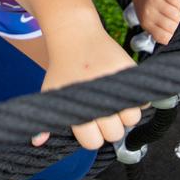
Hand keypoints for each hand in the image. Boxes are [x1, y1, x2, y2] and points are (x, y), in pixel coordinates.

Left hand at [33, 28, 141, 150]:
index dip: (91, 134)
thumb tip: (36, 143)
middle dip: (108, 126)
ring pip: (132, 119)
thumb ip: (46, 122)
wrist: (76, 37)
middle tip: (100, 109)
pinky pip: (143, 100)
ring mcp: (117, 86)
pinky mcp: (131, 73)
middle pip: (115, 134)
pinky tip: (122, 91)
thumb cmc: (63, 69)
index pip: (93, 142)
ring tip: (112, 100)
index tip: (87, 121)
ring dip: (125, 114)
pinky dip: (137, 100)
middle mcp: (99, 100)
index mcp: (78, 109)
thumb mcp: (50, 94)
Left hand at [133, 0, 179, 45]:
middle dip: (176, 25)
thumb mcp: (149, 24)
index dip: (170, 35)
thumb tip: (171, 38)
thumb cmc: (149, 12)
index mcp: (145, 23)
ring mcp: (155, 1)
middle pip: (172, 26)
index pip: (164, 37)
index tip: (169, 31)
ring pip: (177, 15)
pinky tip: (177, 5)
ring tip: (176, 13)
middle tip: (173, 20)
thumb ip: (158, 33)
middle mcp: (148, 12)